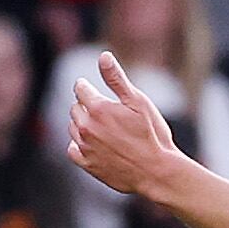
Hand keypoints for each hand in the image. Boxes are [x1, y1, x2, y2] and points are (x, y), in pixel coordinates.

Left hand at [67, 51, 188, 198]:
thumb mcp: (138, 102)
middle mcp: (86, 126)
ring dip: (82, 124)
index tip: (92, 89)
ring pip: (73, 127)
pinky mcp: (87, 164)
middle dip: (85, 105)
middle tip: (103, 111)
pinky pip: (73, 149)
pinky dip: (79, 144)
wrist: (155, 172)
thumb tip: (103, 56)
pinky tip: (92, 144)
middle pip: (75, 107)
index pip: (80, 88)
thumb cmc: (151, 135)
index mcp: (98, 108)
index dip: (87, 87)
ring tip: (101, 128)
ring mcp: (85, 146)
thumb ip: (116, 79)